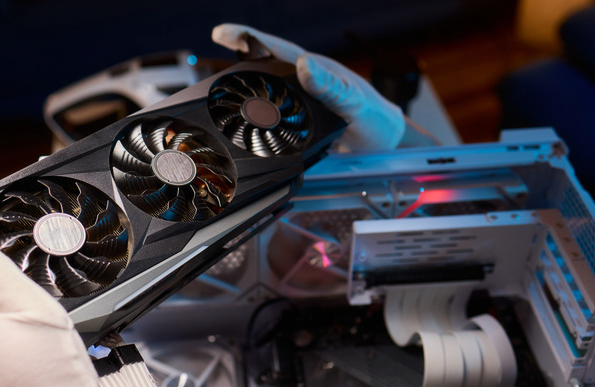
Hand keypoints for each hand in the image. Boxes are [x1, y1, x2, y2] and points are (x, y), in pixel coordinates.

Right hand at [212, 23, 439, 150]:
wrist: (385, 145)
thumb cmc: (376, 120)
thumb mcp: (355, 104)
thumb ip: (332, 86)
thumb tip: (305, 64)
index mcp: (315, 71)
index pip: (275, 49)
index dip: (247, 38)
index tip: (221, 32)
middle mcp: (304, 83)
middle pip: (263, 68)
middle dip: (235, 61)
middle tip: (209, 64)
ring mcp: (300, 102)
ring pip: (264, 92)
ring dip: (242, 90)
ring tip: (216, 93)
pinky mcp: (299, 124)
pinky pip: (271, 115)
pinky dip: (254, 115)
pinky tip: (241, 123)